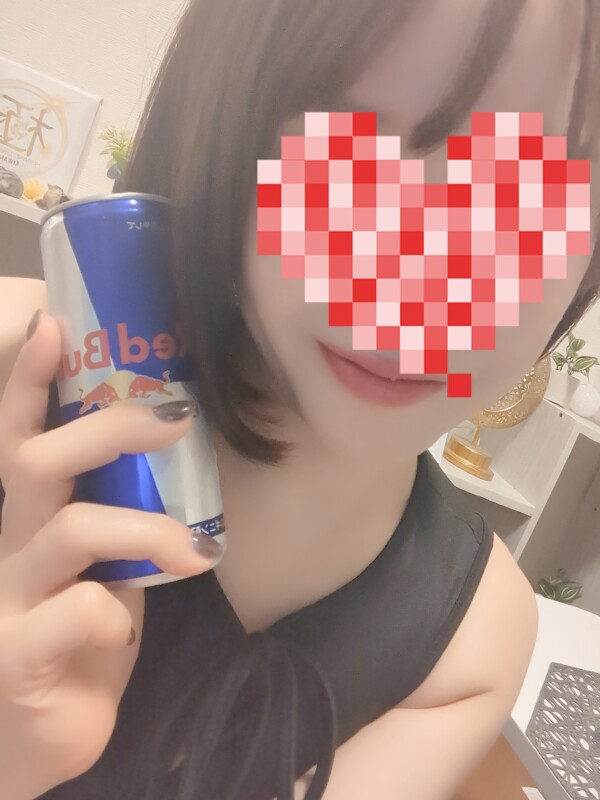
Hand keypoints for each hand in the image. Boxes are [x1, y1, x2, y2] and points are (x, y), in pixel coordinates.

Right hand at [0, 311, 220, 797]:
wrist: (34, 740)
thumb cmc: (73, 644)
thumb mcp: (99, 572)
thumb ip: (116, 522)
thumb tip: (168, 467)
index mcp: (23, 523)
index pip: (15, 439)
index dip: (27, 382)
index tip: (54, 325)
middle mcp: (3, 549)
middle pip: (34, 463)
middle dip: (107, 428)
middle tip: (174, 417)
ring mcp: (3, 601)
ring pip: (69, 531)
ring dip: (143, 529)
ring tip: (193, 551)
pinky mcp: (15, 657)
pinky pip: (74, 612)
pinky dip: (112, 614)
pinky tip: (122, 634)